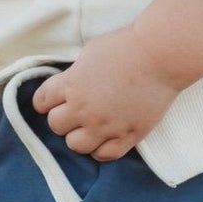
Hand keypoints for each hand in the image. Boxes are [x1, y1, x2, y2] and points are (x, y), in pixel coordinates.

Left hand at [32, 25, 178, 161]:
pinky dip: (101, 149)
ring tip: (90, 127)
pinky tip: (105, 138)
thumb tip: (69, 85)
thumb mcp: (89, 54)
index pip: (41, 102)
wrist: (161, 55)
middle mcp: (84, 108)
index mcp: (71, 84)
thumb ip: (75, 74)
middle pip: (56, 126)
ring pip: (76, 145)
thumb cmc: (126, 47)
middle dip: (63, 118)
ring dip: (79, 136)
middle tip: (75, 111)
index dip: (46, 101)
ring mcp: (106, 125)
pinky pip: (104, 155)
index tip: (53, 100)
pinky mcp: (128, 135)